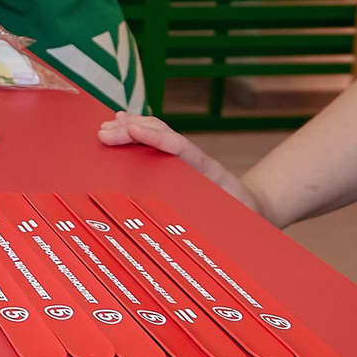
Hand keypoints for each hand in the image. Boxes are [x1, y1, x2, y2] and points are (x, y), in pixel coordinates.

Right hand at [96, 110, 270, 219]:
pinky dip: (139, 130)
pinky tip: (122, 124)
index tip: (133, 130)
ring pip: (158, 131)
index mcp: (207, 169)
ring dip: (132, 126)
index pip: (179, 146)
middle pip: (162, 133)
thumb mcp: (232, 219)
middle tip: (103, 134)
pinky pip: (158, 139)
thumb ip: (221, 220)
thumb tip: (206, 231)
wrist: (252, 205)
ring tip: (107, 127)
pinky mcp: (180, 158)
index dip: (156, 137)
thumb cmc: (240, 214)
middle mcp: (193, 158)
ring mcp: (186, 156)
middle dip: (131, 129)